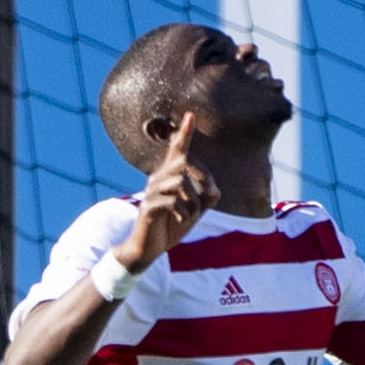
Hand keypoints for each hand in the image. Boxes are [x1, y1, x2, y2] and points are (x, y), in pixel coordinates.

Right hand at [114, 113, 221, 271]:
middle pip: (183, 163)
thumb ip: (205, 200)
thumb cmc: (169, 227)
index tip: (190, 115)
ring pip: (179, 182)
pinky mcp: (148, 207)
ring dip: (192, 200)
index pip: (177, 151)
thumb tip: (216, 190)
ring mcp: (151, 192)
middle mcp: (157, 179)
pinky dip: (183, 211)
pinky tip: (181, 220)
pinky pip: (171, 201)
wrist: (148, 249)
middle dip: (202, 178)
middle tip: (208, 197)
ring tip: (190, 215)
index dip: (184, 134)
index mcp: (168, 177)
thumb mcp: (193, 213)